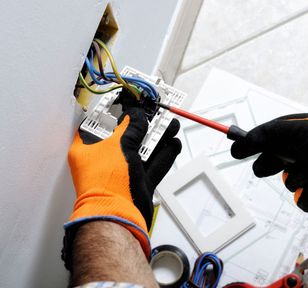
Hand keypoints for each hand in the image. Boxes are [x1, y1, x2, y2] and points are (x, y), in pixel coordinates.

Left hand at [66, 107, 180, 258]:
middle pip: (126, 136)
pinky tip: (173, 144)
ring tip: (171, 126)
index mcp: (88, 149)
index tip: (129, 103)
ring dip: (158, 138)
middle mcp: (104, 160)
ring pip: (143, 150)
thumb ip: (130, 128)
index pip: (99, 124)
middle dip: (144, 125)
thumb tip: (136, 116)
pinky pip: (154, 165)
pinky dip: (164, 155)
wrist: (118, 216)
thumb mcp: (119, 146)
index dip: (114, 112)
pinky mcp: (138, 183)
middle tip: (156, 114)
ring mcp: (122, 172)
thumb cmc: (107, 184)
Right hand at [231, 113, 307, 239]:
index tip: (237, 148)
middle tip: (263, 168)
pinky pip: (303, 199)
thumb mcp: (299, 132)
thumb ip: (268, 133)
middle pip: (278, 158)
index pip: (275, 133)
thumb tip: (244, 140)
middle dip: (270, 163)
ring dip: (296, 180)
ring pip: (290, 181)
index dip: (255, 141)